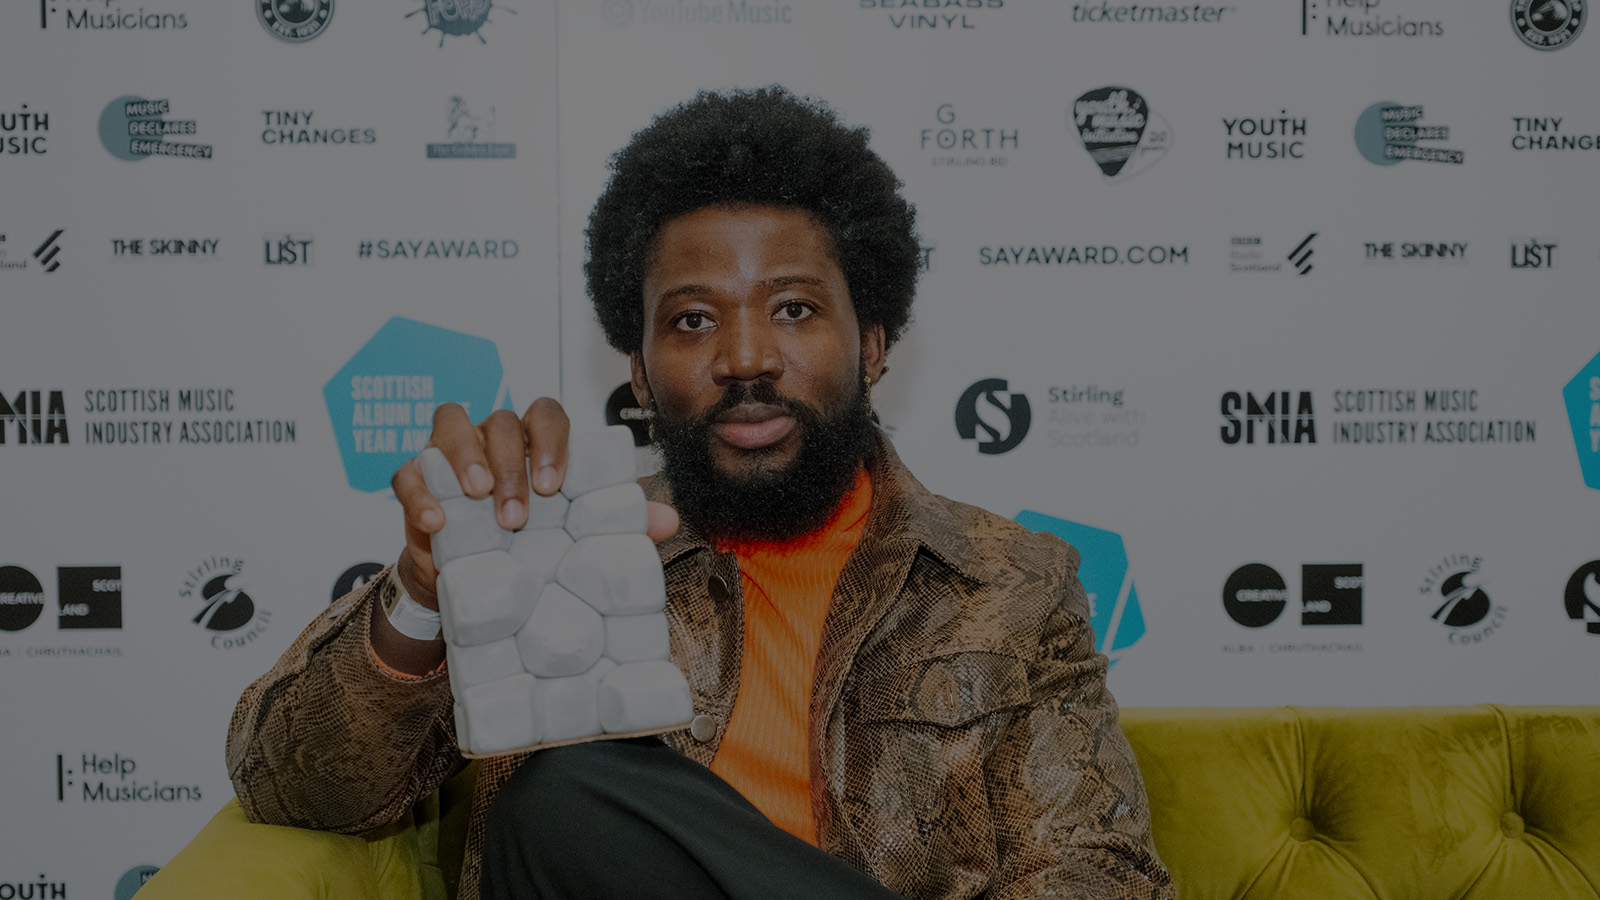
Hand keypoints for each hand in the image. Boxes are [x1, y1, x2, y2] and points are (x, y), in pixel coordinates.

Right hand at [390, 398, 678, 611]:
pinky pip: (408, 472)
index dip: (552, 440)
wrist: (476, 587)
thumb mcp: (572, 539)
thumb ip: (617, 523)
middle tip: (518, 514)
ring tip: (478, 496)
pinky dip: (419, 493)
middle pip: (500, 421)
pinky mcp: (414, 482)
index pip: (546, 414)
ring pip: (450, 424)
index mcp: (535, 443)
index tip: (555, 484)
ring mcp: (449, 455)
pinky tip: (436, 521)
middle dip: (510, 463)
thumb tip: (667, 519)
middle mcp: (493, 439)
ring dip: (464, 457)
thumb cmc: (531, 547)